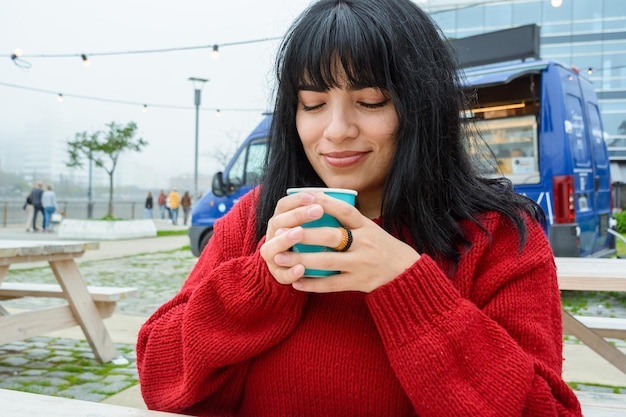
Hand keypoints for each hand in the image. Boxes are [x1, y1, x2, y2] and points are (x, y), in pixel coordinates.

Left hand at [260, 191, 419, 292]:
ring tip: (281, 257)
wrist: (405, 272)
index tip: (304, 198)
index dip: (325, 203)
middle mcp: (364, 244)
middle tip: (281, 232)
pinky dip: (312, 284)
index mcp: (366, 227)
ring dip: (301, 260)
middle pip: (332, 236)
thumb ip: (347, 220)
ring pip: (327, 262)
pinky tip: (296, 282)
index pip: (345, 210)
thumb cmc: (381, 246)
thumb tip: (316, 202)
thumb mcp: (370, 228)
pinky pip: (332, 284)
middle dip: (305, 235)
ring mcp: (361, 264)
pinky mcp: (358, 283)